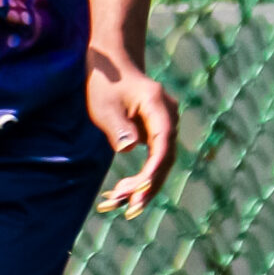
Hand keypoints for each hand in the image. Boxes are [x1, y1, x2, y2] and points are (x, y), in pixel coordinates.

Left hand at [87, 53, 177, 217]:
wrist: (113, 65)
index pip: (163, 145)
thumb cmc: (106, 83)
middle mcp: (169, 116)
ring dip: (143, 186)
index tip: (139, 192)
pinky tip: (122, 191)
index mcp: (158, 107)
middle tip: (127, 209)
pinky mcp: (158, 133)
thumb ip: (118, 126)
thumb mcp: (105, 104)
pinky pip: (154, 158)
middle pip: (165, 158)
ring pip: (161, 162)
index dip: (153, 171)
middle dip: (147, 187)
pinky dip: (141, 176)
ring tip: (117, 203)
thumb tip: (129, 148)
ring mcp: (166, 124)